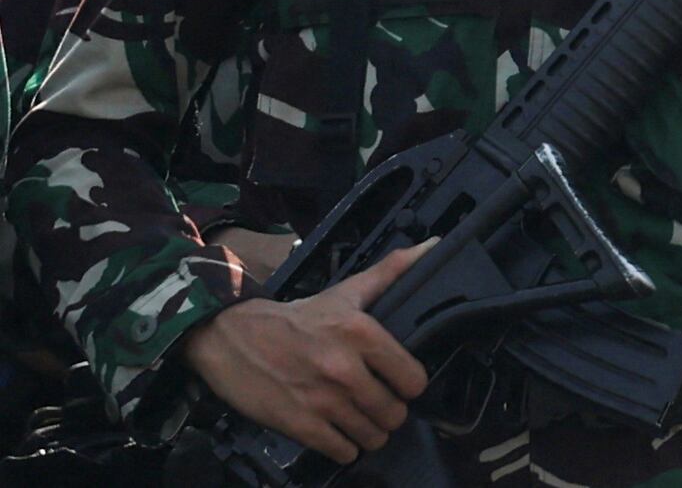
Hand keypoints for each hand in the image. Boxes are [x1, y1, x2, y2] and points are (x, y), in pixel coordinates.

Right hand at [184, 243, 431, 461]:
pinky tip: (341, 436)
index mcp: (362, 334)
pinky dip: (345, 448)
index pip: (413, 378)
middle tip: (381, 407)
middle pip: (393, 412)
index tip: (402, 385)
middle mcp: (345, 369)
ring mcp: (321, 400)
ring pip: (370, 435)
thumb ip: (391, 271)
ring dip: (370, 433)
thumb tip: (431, 247)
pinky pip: (340, 451)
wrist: (232, 337)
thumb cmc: (296, 317)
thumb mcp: (345, 291)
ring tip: (363, 423)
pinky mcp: (297, 424)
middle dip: (391, 413)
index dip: (411, 385)